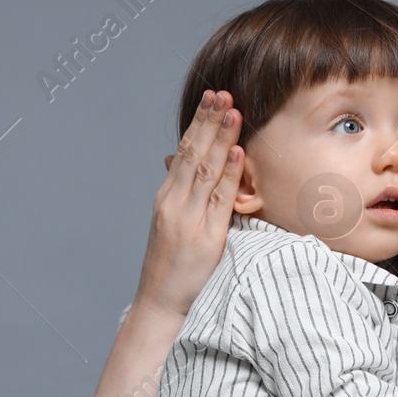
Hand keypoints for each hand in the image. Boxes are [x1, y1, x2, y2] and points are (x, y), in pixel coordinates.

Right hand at [133, 90, 244, 320]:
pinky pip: (219, 201)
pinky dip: (228, 175)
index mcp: (167, 198)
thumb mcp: (171, 225)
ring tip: (234, 111)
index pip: (185, 152)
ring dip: (221, 139)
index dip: (199, 123)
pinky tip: (237, 153)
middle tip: (224, 92)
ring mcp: (188, 220)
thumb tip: (178, 161)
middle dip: (209, 121)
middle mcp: (174, 204)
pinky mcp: (204, 238)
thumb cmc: (172, 267)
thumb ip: (180, 194)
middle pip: (193, 154)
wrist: (160, 304)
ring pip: (206, 171)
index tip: (212, 98)